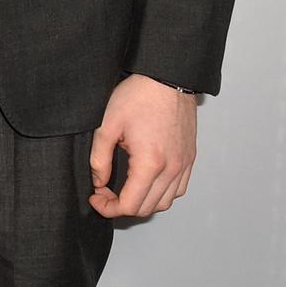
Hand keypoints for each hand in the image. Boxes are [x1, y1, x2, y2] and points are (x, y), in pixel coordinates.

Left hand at [89, 73, 198, 218]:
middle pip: (147, 208)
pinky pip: (178, 189)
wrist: (167, 78)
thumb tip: (99, 181)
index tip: (96, 197)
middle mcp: (172, 168)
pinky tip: (146, 181)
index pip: (130, 205)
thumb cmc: (138, 96)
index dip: (109, 208)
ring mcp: (184, 164)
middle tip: (105, 192)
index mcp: (151, 163)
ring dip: (143, 201)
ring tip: (124, 188)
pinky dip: (161, 193)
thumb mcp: (107, 125)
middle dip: (122, 206)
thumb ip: (99, 159)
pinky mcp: (189, 158)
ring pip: (165, 202)